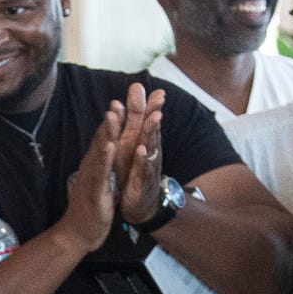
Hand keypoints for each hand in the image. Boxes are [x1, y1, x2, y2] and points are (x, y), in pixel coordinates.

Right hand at [58, 100, 124, 252]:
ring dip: (106, 133)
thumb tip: (98, 157)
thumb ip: (97, 170)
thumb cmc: (88, 211)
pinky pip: (100, 174)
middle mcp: (90, 169)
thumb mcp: (95, 185)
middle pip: (100, 141)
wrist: (77, 235)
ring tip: (113, 114)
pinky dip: (104, 159)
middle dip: (110, 121)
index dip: (110, 123)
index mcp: (93, 167)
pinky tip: (110, 145)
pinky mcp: (94, 193)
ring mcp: (91, 180)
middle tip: (118, 100)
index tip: (119, 105)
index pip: (102, 141)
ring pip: (99, 153)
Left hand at [112, 82, 168, 226]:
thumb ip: (136, 131)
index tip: (141, 86)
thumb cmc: (136, 174)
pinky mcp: (143, 183)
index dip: (146, 104)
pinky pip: (144, 170)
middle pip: (152, 129)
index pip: (145, 120)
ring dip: (153, 131)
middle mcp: (148, 152)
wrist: (140, 206)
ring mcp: (148, 166)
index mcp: (143, 143)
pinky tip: (142, 150)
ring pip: (151, 146)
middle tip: (158, 95)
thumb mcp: (134, 151)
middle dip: (153, 111)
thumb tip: (137, 106)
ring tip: (155, 117)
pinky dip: (143, 160)